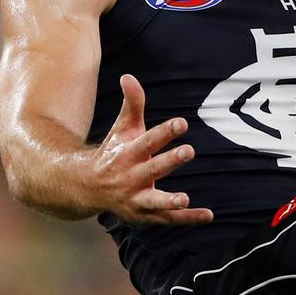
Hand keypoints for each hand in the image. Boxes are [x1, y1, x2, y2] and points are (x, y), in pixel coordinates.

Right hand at [89, 74, 213, 223]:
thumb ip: (131, 104)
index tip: (183, 123)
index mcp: (127, 154)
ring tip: (185, 198)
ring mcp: (136, 198)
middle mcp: (130, 177)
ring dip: (168, 200)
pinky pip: (167, 219)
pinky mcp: (145, 214)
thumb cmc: (113, 152)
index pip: (148, 141)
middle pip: (151, 169)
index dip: (165, 132)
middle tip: (189, 151)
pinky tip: (208, 215)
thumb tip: (128, 76)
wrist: (86, 188)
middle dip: (169, 161)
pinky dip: (187, 219)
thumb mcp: (122, 128)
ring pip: (153, 201)